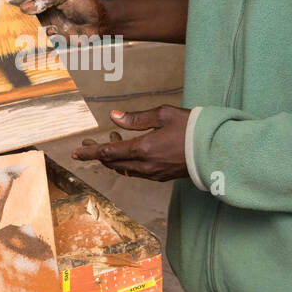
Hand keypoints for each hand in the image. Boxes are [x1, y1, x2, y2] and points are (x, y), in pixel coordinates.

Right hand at [0, 0, 108, 39]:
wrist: (100, 22)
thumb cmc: (84, 2)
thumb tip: (25, 8)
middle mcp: (36, 6)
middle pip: (12, 9)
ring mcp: (40, 21)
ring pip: (19, 25)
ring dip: (8, 30)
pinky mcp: (46, 36)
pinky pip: (30, 39)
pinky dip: (21, 43)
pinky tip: (12, 47)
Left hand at [72, 106, 189, 180]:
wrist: (216, 151)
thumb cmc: (191, 128)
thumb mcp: (164, 115)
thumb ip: (137, 118)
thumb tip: (115, 117)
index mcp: (143, 149)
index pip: (108, 153)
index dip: (90, 152)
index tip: (76, 152)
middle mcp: (145, 165)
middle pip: (113, 164)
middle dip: (98, 155)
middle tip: (89, 145)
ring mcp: (154, 173)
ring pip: (124, 170)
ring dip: (113, 159)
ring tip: (112, 143)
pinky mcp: (162, 177)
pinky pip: (136, 172)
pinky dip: (127, 163)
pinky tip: (130, 153)